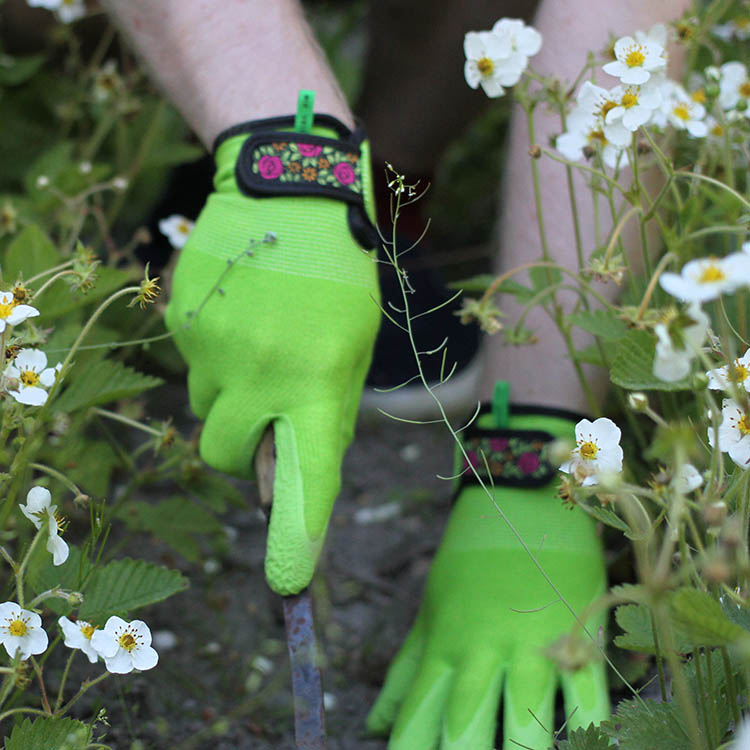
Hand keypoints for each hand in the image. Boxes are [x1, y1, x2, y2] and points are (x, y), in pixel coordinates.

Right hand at [165, 115, 379, 594]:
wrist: (285, 192)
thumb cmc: (338, 275)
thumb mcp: (355, 345)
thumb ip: (328, 411)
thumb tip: (293, 468)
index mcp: (316, 379)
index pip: (306, 475)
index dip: (298, 533)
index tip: (289, 581)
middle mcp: (258, 371)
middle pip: (223, 454)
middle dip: (242, 449)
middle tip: (265, 415)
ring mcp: (210, 346)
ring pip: (206, 407)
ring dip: (230, 396)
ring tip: (260, 341)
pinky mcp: (180, 321)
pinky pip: (194, 364)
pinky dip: (216, 355)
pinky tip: (241, 312)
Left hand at [367, 410, 609, 748]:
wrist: (522, 502)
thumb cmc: (470, 561)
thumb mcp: (431, 611)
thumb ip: (405, 671)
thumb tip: (374, 727)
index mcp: (444, 646)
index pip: (416, 718)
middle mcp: (483, 651)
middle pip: (465, 730)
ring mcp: (533, 644)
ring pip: (526, 721)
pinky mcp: (579, 636)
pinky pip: (587, 696)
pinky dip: (587, 730)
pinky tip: (584, 746)